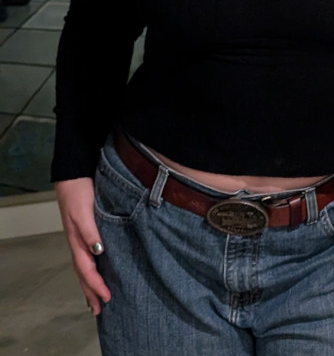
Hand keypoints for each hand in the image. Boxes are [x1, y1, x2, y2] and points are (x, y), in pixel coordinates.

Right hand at [55, 178, 110, 314]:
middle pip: (84, 273)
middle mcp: (79, 243)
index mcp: (78, 241)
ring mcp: (81, 238)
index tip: (106, 298)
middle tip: (99, 310)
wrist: (74, 175)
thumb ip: (90, 231)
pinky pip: (88, 256)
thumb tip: (98, 251)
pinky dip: (92, 269)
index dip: (96, 285)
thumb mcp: (84, 212)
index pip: (87, 270)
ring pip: (85, 267)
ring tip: (96, 300)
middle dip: (91, 292)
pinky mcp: (86, 231)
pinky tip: (98, 271)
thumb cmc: (80, 193)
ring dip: (90, 284)